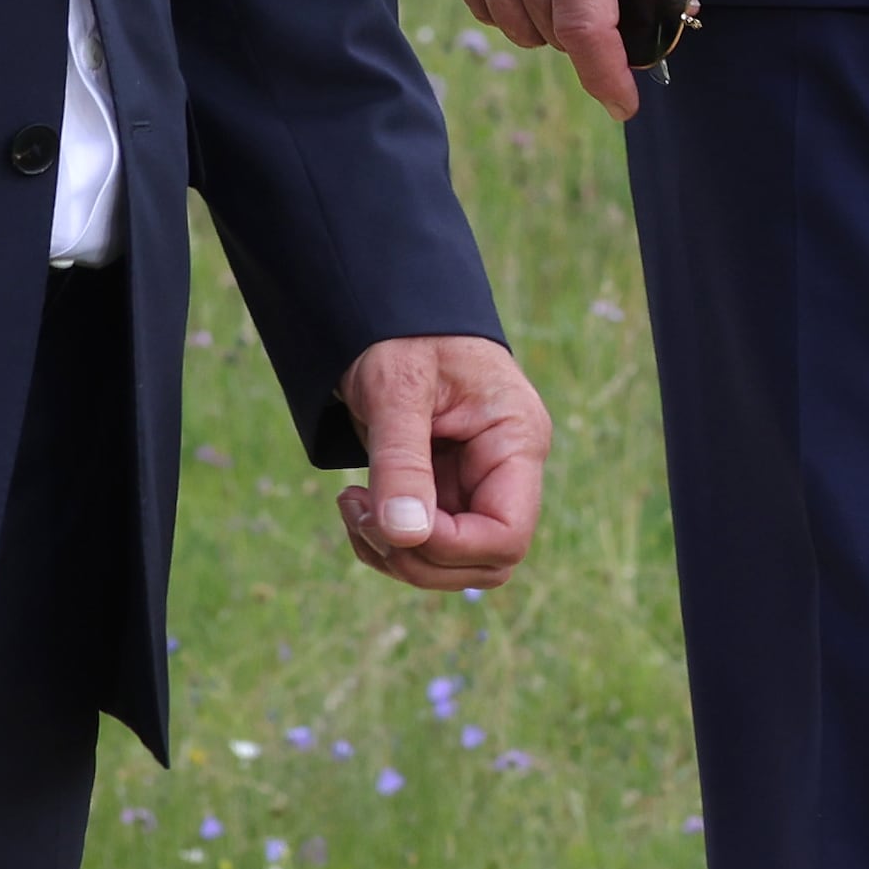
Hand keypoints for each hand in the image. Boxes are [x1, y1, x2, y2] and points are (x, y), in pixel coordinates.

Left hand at [335, 335, 548, 590]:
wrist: (384, 306)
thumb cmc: (399, 331)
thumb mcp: (396, 387)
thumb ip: (401, 460)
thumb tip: (405, 536)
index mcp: (516, 439)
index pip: (507, 534)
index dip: (450, 546)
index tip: (393, 522)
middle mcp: (505, 469)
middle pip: (484, 561)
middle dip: (418, 557)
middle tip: (362, 514)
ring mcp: (476, 483)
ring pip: (453, 562)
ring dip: (397, 555)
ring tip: (352, 506)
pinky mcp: (445, 489)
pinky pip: (425, 542)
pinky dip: (386, 541)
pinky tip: (356, 505)